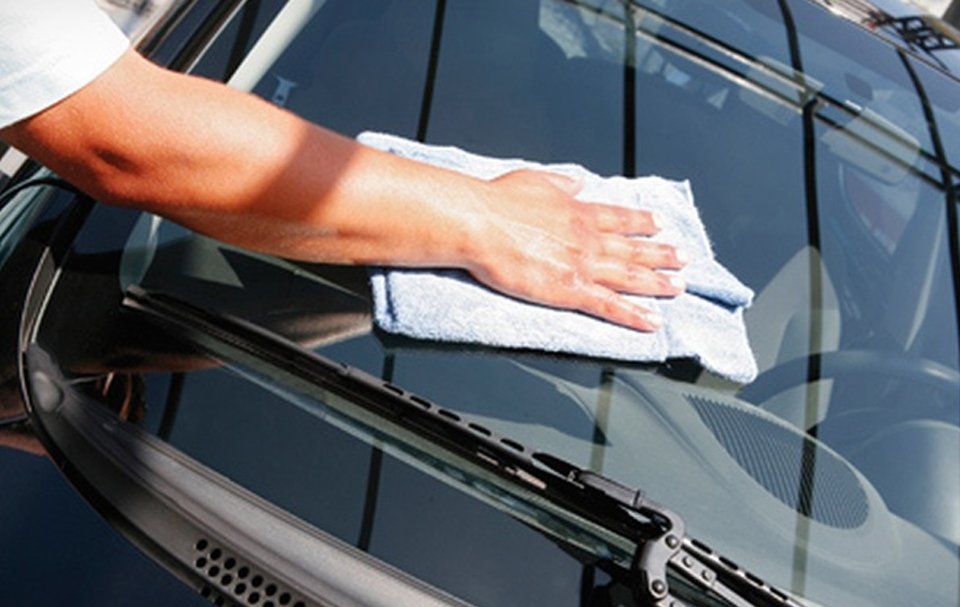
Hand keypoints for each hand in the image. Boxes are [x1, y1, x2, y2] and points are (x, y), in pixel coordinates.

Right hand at [463, 170, 686, 331]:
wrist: (481, 224)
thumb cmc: (498, 202)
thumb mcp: (535, 179)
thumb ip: (560, 183)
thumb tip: (577, 181)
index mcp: (578, 211)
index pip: (619, 218)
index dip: (641, 223)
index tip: (659, 224)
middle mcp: (588, 237)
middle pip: (633, 249)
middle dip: (661, 255)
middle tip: (683, 259)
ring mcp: (583, 265)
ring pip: (630, 277)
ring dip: (658, 283)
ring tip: (678, 288)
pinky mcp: (570, 290)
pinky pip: (610, 306)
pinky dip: (634, 315)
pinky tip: (652, 322)